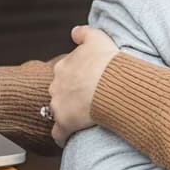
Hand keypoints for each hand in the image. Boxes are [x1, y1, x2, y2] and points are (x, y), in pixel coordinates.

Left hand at [48, 26, 120, 145]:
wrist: (112, 84)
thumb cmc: (107, 62)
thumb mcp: (97, 38)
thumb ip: (84, 32)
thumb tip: (75, 31)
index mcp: (63, 67)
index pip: (64, 74)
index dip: (75, 78)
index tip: (85, 82)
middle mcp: (57, 85)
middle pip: (59, 92)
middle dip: (69, 96)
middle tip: (86, 99)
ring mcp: (58, 105)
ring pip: (57, 111)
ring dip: (66, 114)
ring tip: (81, 118)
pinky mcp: (64, 123)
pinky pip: (58, 133)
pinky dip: (62, 136)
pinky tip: (68, 138)